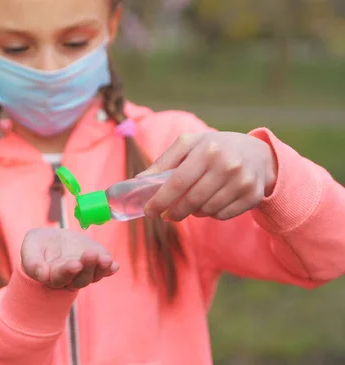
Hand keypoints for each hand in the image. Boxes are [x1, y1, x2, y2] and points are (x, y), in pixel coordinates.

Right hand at [21, 228, 119, 290]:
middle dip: (87, 267)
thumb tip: (42, 275)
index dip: (68, 272)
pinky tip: (114, 266)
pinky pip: (104, 270)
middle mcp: (70, 278)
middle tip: (90, 254)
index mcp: (52, 276)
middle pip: (80, 279)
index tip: (75, 264)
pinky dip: (109, 269)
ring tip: (105, 259)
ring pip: (93, 276)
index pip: (60, 278)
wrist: (52, 239)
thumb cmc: (39, 244)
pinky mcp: (95, 264)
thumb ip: (32, 261)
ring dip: (100, 269)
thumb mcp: (30, 246)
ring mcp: (84, 272)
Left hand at [140, 131, 277, 221]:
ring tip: (191, 203)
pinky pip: (222, 215)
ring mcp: (243, 182)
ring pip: (206, 210)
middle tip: (166, 215)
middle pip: (191, 200)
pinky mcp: (253, 196)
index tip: (148, 211)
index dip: (160, 200)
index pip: (178, 182)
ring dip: (193, 212)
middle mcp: (228, 165)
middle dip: (174, 212)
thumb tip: (138, 181)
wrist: (259, 153)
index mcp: (208, 150)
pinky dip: (211, 213)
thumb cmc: (214, 147)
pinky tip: (210, 202)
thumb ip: (164, 161)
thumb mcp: (189, 144)